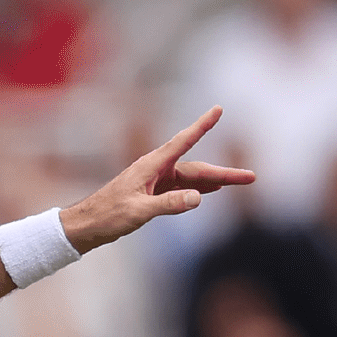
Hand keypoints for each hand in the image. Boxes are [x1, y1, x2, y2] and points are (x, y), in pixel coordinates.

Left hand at [58, 107, 255, 251]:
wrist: (84, 227)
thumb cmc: (106, 216)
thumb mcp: (139, 212)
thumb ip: (168, 205)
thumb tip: (198, 199)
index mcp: (151, 166)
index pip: (183, 141)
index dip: (202, 125)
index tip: (219, 109)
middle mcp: (155, 170)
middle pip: (197, 169)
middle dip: (225, 173)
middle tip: (252, 177)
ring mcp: (154, 183)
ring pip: (191, 180)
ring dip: (215, 182)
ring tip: (241, 182)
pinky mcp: (152, 196)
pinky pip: (181, 190)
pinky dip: (198, 190)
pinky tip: (210, 191)